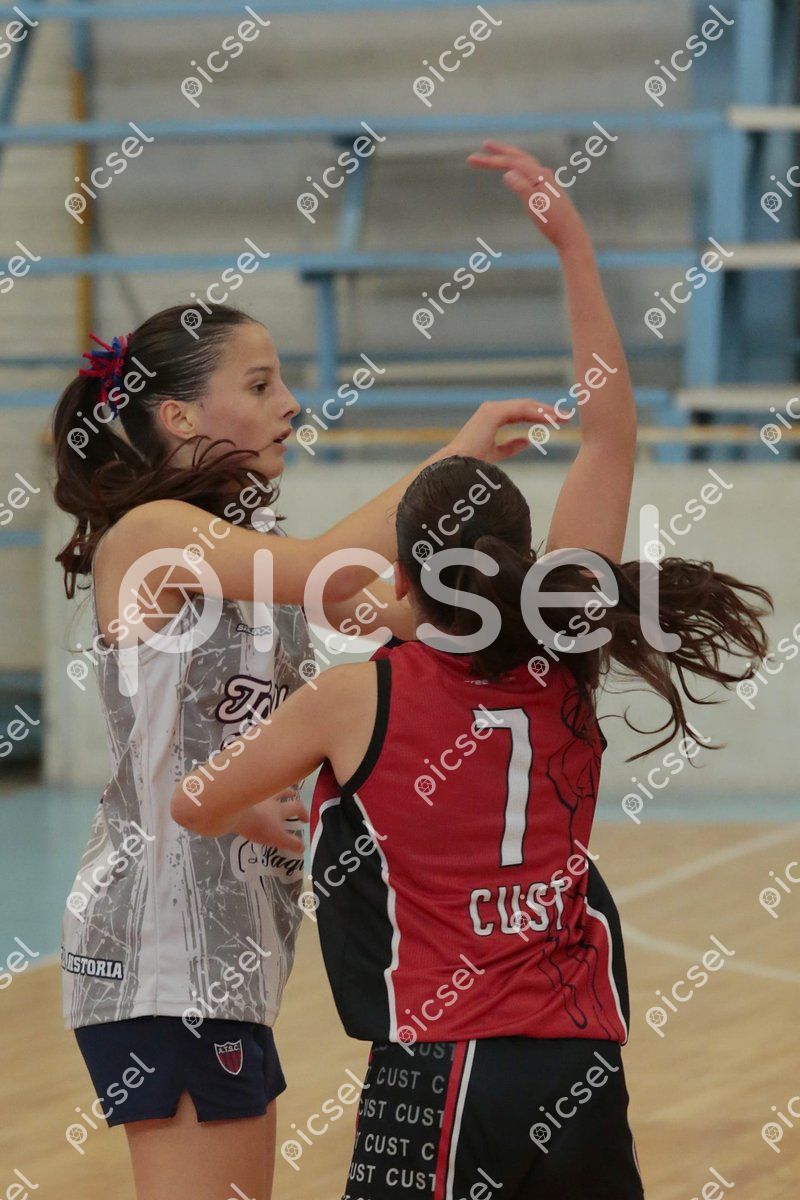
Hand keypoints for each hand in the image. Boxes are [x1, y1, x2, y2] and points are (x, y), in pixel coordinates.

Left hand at [234, 789, 307, 852]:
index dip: (303, 813)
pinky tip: (252, 797)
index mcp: (280, 809)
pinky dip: (255, 793)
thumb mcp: (278, 838)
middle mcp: (269, 799)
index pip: (296, 807)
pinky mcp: (243, 796)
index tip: (306, 819)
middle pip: (283, 792)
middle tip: (292, 794)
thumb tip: (303, 848)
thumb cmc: (258, 825)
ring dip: (273, 789)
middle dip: (289, 793)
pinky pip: (252, 792)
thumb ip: (291, 843)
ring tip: (273, 791)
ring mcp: (255, 796)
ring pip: (267, 789)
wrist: (234, 812)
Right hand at [446, 398, 570, 462]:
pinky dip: (537, 414)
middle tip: (566, 416)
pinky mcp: (493, 413)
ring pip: (526, 406)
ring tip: (563, 417)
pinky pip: (521, 410)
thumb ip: (510, 446)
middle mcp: (491, 410)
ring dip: (545, 411)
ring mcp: (492, 409)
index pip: (521, 413)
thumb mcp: (495, 454)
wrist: (454, 467)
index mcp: (492, 418)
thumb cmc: (471, 465)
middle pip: (526, 407)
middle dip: (547, 411)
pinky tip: (551, 419)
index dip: (539, 416)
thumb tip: (528, 441)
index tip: (557, 421)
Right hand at [467, 141, 586, 251]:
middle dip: (501, 151)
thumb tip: (507, 173)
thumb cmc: (552, 222)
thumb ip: (522, 188)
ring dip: (510, 156)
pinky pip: (529, 171)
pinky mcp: (547, 189)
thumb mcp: (535, 206)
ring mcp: (546, 181)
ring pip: (525, 162)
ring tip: (498, 154)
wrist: (570, 233)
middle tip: (485, 144)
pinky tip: (516, 173)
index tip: (471, 160)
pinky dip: (519, 167)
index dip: (490, 160)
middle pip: (518, 156)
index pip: (510, 162)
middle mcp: (543, 173)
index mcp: (538, 175)